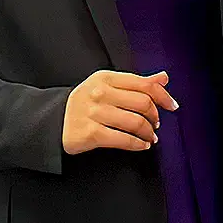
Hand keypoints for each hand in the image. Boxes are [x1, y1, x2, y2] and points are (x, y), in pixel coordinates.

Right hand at [62, 70, 177, 153]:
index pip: (144, 84)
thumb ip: (136, 83)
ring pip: (136, 122)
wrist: (50, 122)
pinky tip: (142, 145)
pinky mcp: (90, 133)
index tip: (172, 106)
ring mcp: (94, 113)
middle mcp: (99, 93)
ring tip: (150, 136)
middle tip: (156, 124)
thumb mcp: (107, 86)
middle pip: (143, 103)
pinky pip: (123, 139)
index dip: (163, 96)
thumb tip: (163, 77)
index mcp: (105, 78)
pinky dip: (138, 144)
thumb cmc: (83, 104)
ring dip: (149, 133)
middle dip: (155, 116)